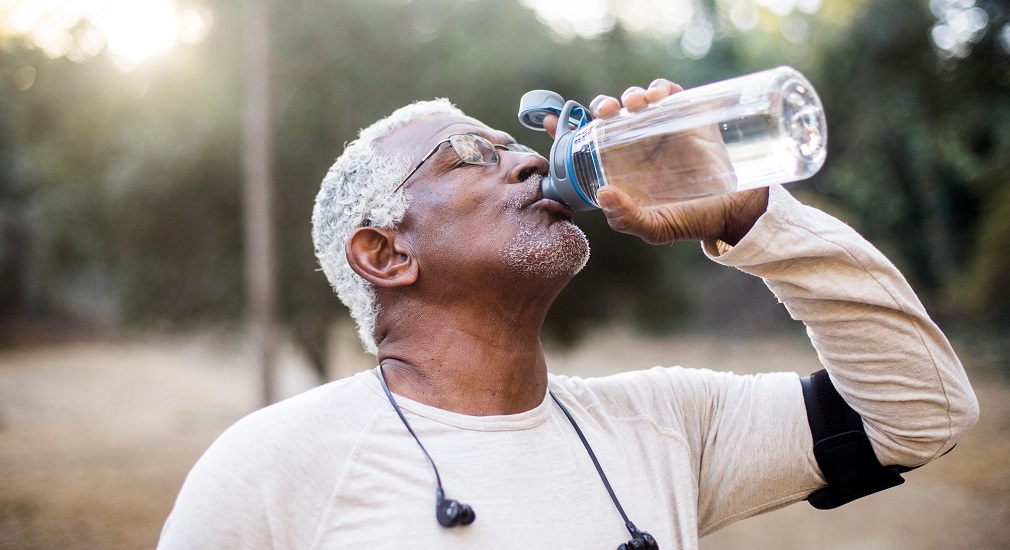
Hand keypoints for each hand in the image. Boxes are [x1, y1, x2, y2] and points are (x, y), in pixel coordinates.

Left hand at [544, 79, 767, 245]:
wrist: (735, 211)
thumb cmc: (691, 220)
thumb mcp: (655, 228)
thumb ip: (626, 218)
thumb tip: (602, 194)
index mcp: (621, 167)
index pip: (587, 143)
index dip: (566, 129)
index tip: (551, 121)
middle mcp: (637, 145)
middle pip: (610, 115)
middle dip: (602, 106)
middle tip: (605, 111)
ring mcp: (662, 129)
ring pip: (636, 101)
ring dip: (629, 96)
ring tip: (632, 105)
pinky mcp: (688, 117)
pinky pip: (670, 93)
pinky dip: (660, 88)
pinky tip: (656, 96)